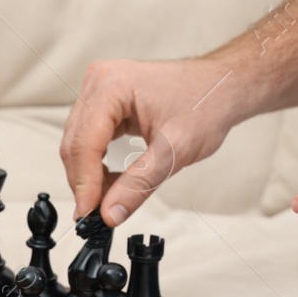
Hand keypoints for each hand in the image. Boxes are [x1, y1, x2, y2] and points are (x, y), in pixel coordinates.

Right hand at [59, 57, 240, 226]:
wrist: (222, 87)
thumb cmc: (206, 104)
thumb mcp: (174, 151)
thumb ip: (138, 184)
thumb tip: (110, 213)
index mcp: (112, 85)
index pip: (85, 143)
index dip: (84, 183)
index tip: (87, 214)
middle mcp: (100, 81)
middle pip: (75, 143)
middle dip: (83, 182)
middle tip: (95, 215)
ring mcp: (100, 89)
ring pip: (78, 143)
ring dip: (88, 175)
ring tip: (107, 200)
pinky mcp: (105, 100)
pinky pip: (88, 137)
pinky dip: (96, 164)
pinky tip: (110, 182)